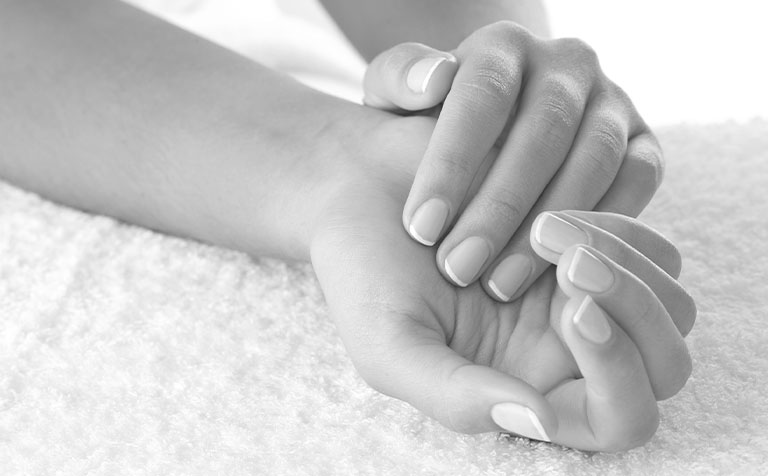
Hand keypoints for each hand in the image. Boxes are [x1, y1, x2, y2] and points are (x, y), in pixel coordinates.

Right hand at [311, 120, 693, 450]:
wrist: (360, 190)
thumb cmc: (366, 274)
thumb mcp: (389, 347)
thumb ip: (454, 397)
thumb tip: (540, 419)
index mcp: (526, 389)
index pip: (619, 418)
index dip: (618, 376)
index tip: (570, 312)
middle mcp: (567, 351)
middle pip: (666, 363)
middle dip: (636, 311)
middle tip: (570, 263)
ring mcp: (585, 295)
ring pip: (671, 301)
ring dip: (626, 264)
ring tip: (547, 227)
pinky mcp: (592, 242)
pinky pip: (650, 246)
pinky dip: (618, 225)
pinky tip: (554, 209)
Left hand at [363, 22, 663, 303]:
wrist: (497, 130)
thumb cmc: (431, 123)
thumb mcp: (398, 99)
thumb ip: (398, 82)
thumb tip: (432, 79)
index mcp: (504, 47)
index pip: (482, 96)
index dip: (451, 164)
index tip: (420, 229)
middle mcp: (567, 64)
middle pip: (542, 132)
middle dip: (498, 208)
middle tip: (457, 269)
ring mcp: (612, 102)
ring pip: (593, 160)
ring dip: (549, 228)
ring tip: (500, 285)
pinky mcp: (644, 142)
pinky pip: (640, 179)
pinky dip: (607, 226)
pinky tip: (560, 271)